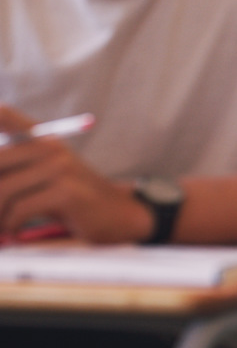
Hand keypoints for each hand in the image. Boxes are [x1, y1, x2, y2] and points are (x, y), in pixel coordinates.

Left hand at [0, 106, 152, 242]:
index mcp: (40, 137)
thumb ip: (11, 168)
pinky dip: (12, 226)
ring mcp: (61, 167)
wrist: (115, 213)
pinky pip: (20, 209)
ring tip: (3, 225)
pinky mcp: (67, 191)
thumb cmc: (67, 196)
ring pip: (3, 190)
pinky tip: (16, 232)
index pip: (4, 115)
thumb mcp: (40, 174)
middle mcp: (50, 146)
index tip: (0, 153)